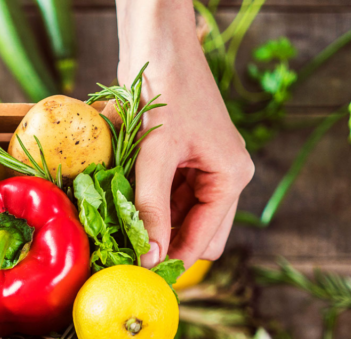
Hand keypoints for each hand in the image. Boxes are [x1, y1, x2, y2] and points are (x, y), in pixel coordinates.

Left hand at [115, 0, 253, 268]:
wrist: (158, 47)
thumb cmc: (165, 92)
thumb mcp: (155, 156)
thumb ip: (151, 208)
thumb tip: (150, 257)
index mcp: (231, 177)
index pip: (205, 238)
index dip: (174, 261)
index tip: (140, 279)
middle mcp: (223, 177)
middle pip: (198, 234)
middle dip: (166, 247)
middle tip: (127, 263)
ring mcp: (203, 170)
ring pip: (180, 219)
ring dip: (154, 228)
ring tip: (119, 241)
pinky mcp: (182, 161)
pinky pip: (167, 198)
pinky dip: (147, 207)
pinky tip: (121, 214)